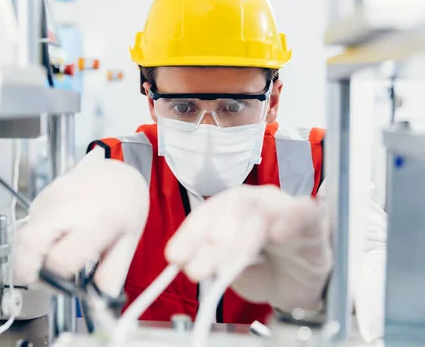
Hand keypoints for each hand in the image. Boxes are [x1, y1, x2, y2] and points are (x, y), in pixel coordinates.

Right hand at [13, 148, 149, 296]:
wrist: (120, 173)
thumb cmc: (126, 205)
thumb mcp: (128, 244)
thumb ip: (111, 276)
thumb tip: (96, 302)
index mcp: (97, 221)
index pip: (60, 261)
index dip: (58, 281)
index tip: (65, 285)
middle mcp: (70, 206)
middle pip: (28, 243)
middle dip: (26, 270)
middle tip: (40, 280)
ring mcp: (54, 197)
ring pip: (23, 233)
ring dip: (30, 254)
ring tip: (51, 258)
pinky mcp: (44, 193)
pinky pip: (29, 222)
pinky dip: (36, 236)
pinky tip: (55, 236)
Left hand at [165, 185, 331, 311]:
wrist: (301, 286)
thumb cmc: (265, 270)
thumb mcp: (230, 268)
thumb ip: (209, 261)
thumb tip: (182, 261)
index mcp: (233, 208)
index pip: (207, 212)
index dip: (189, 234)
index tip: (174, 257)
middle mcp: (257, 201)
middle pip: (230, 210)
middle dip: (209, 242)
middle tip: (196, 270)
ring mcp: (284, 207)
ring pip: (260, 212)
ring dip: (239, 239)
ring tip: (225, 267)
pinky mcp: (312, 221)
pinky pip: (303, 212)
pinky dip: (290, 219)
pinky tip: (277, 235)